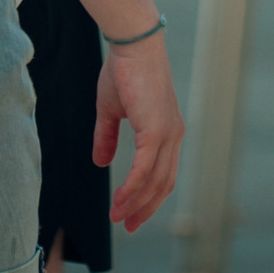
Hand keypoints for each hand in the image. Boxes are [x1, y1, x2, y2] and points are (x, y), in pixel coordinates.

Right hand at [93, 35, 182, 231]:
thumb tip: (100, 163)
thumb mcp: (111, 111)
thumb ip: (107, 138)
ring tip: (118, 217)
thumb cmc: (123, 71)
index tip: (132, 214)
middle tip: (128, 226)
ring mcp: (167, 134)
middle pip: (163, 184)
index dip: (148, 196)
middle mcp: (173, 135)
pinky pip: (144, 168)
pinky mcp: (156, 130)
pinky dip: (132, 187)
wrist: (132, 46)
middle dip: (146, 208)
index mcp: (167, 131)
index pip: (163, 173)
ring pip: (155, 181)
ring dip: (136, 202)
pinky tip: (120, 200)